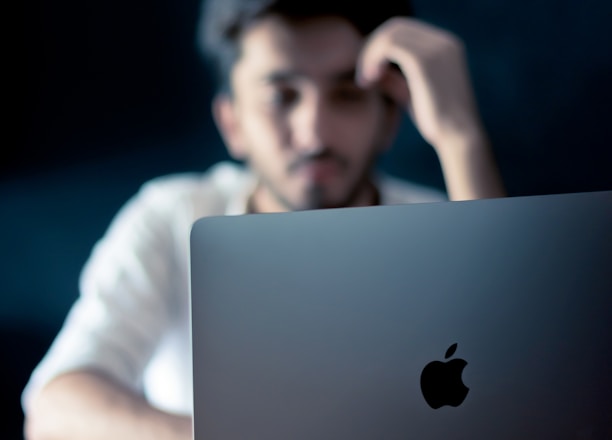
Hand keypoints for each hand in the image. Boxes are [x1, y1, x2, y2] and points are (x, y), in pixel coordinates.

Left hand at [357, 17, 483, 150]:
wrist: (459, 137)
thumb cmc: (436, 122)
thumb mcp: (412, 94)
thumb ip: (395, 78)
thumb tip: (374, 68)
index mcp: (446, 46)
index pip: (404, 30)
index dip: (380, 47)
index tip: (369, 72)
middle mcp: (444, 42)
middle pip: (395, 27)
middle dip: (372, 48)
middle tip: (363, 76)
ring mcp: (437, 49)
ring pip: (390, 35)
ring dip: (369, 54)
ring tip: (364, 81)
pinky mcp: (425, 61)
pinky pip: (389, 46)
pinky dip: (371, 60)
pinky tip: (367, 82)